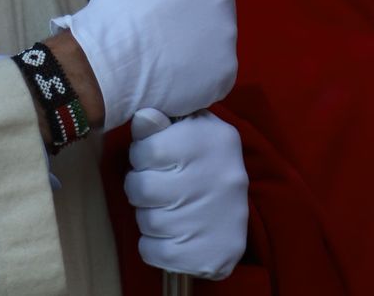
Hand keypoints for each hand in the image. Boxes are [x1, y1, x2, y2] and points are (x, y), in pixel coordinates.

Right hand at [52, 0, 239, 124]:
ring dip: (198, 33)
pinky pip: (216, 62)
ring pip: (218, 28)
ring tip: (162, 44)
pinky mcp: (226, 70)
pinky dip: (199, 64)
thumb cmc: (117, 1)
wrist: (108, 62)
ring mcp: (228, 35)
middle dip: (199, 0)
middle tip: (164, 14)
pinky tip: (170, 66)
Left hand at [124, 108, 247, 279]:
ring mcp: (219, 218)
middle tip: (155, 188)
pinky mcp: (213, 255)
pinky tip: (168, 236)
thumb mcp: (187, 132)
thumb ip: (161, 125)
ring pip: (147, 221)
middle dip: (140, 189)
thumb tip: (142, 117)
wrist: (234, 215)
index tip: (153, 161)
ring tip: (165, 210)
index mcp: (214, 139)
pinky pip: (154, 252)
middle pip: (143, 187)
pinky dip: (152, 246)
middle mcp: (221, 177)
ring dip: (147, 217)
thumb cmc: (202, 164)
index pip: (148, 149)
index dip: (141, 156)